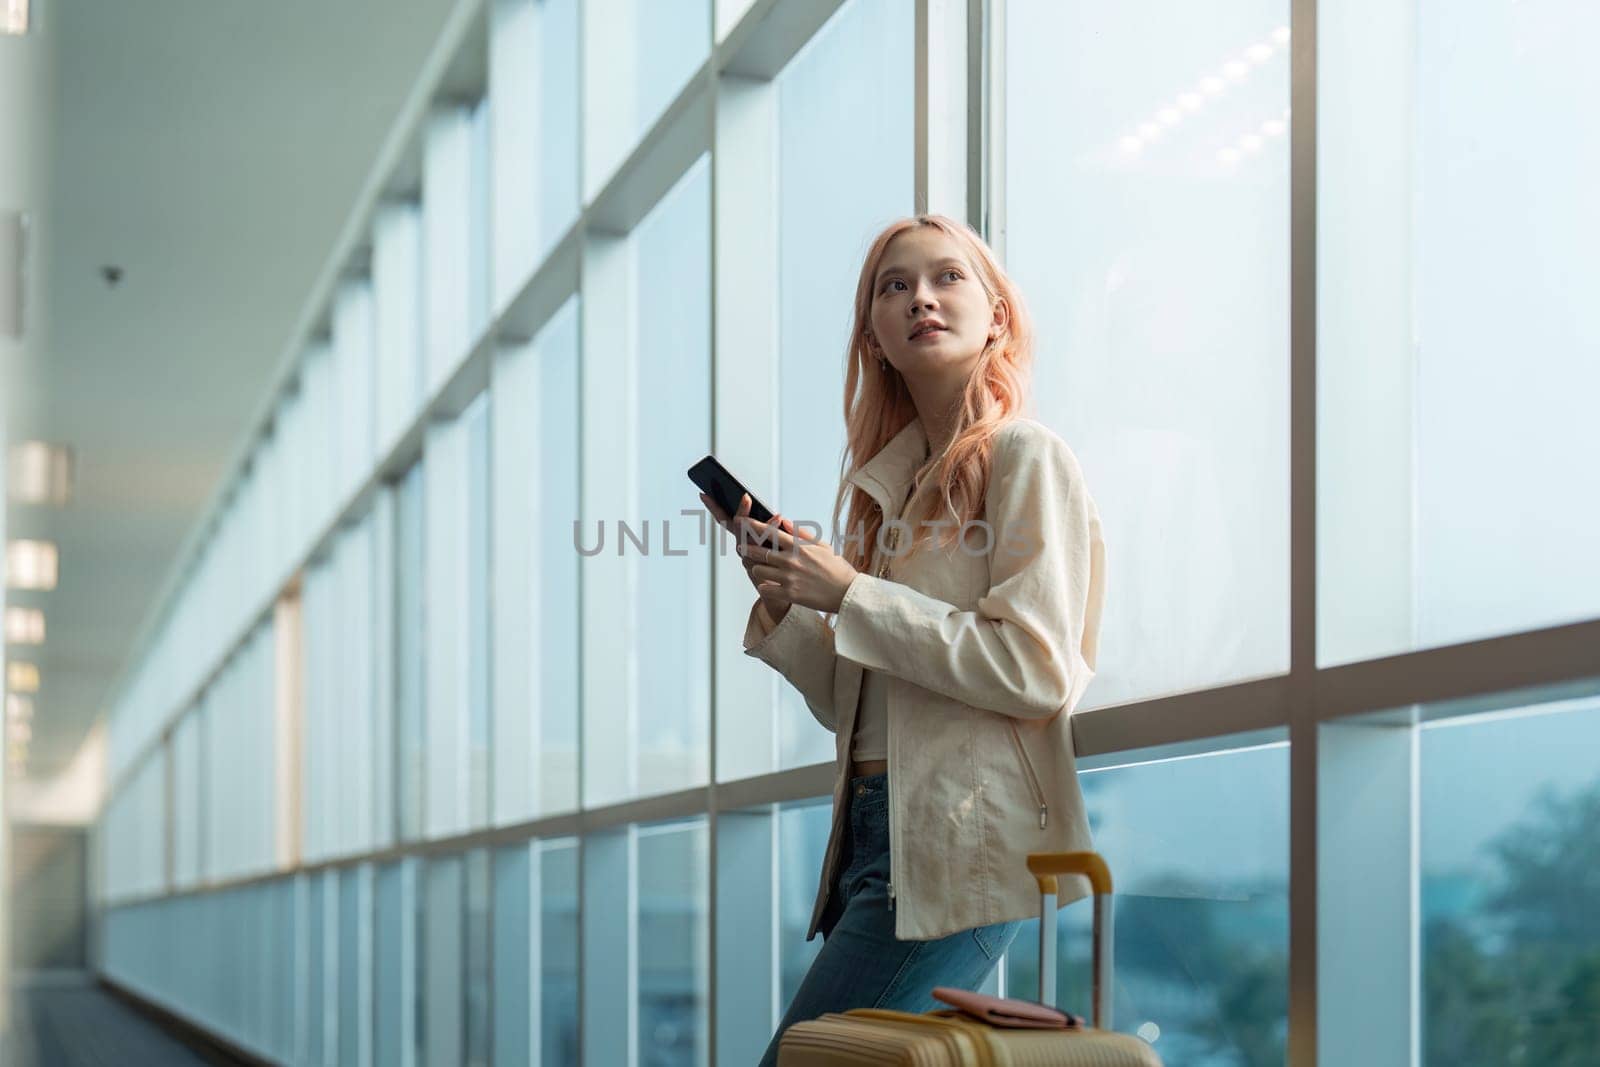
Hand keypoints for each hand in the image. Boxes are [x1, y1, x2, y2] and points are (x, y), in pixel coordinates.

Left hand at [735, 511, 859, 615]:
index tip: (741, 523)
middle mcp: (791, 561)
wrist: (848, 593)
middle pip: (759, 551)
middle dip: (747, 548)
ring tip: (760, 568)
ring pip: (759, 570)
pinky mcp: (790, 594)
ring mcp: (790, 578)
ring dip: (757, 568)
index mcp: (799, 547)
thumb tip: (783, 521)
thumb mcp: (822, 546)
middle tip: (742, 547)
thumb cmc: (837, 568)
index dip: (752, 527)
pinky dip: (765, 587)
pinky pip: (766, 589)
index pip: (770, 532)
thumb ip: (800, 533)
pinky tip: (769, 585)